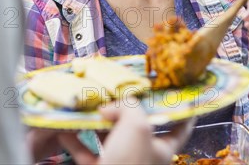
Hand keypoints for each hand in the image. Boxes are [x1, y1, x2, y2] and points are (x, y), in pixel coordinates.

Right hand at [29, 97, 194, 164]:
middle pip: (139, 127)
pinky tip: (66, 128)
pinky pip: (88, 153)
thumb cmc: (130, 163)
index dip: (182, 107)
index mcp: (163, 147)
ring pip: (111, 138)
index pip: (180, 125)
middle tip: (118, 92)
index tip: (177, 91)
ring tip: (89, 106)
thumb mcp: (137, 127)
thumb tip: (111, 107)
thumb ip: (129, 107)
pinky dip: (77, 140)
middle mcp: (144, 155)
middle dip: (127, 110)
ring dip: (98, 123)